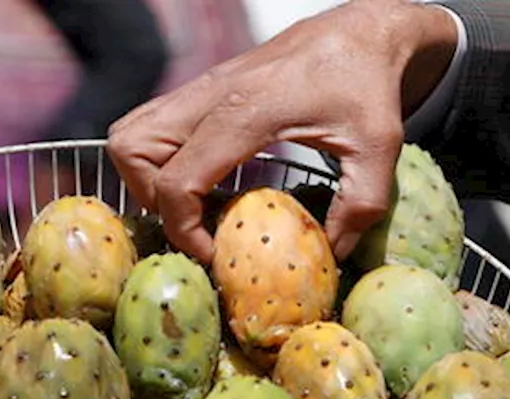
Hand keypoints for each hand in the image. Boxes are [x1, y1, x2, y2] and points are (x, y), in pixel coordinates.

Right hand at [107, 0, 457, 262]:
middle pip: (131, 150)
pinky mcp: (205, 89)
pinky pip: (153, 125)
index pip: (177, 179)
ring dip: (147, 177)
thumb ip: (359, 206)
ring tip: (193, 205)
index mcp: (246, 112)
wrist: (363, 32)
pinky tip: (206, 181)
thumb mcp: (378, 149)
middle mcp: (211, 95)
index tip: (214, 253)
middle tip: (194, 225)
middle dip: (151, 200)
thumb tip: (330, 254)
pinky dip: (160, 158)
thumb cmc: (368, 85)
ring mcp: (202, 88)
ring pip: (131, 133)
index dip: (184, 229)